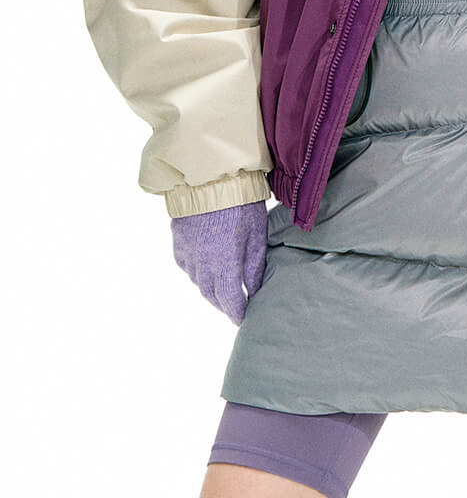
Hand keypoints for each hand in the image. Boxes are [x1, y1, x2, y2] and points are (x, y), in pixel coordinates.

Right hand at [170, 201, 268, 323]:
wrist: (210, 177)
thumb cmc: (241, 205)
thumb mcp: (256, 236)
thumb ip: (254, 267)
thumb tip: (254, 290)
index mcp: (224, 266)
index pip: (230, 301)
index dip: (237, 313)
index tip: (243, 320)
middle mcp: (202, 265)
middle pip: (212, 294)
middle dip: (224, 304)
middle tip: (235, 307)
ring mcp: (187, 252)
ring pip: (198, 281)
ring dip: (210, 289)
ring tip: (222, 290)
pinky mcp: (179, 240)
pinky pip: (187, 265)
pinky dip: (197, 272)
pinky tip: (205, 268)